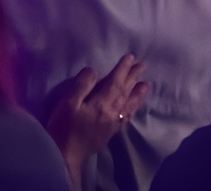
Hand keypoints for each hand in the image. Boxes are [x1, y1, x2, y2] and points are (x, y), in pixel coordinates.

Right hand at [47, 55, 148, 188]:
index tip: (130, 57)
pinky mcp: (111, 131)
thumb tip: (95, 71)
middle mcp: (112, 113)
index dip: (123, 69)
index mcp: (102, 104)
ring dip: (138, 93)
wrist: (67, 153)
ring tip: (147, 84)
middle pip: (125, 92)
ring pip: (130, 104)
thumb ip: (82, 85)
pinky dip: (133, 106)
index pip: (115, 83)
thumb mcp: (69, 102)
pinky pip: (127, 114)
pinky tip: (133, 104)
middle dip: (134, 77)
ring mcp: (114, 123)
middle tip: (143, 65)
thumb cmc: (64, 125)